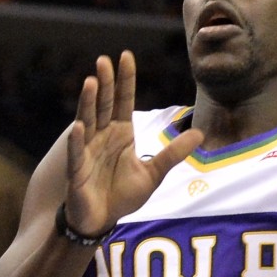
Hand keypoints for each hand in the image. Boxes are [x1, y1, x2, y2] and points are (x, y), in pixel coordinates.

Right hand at [64, 50, 202, 236]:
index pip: (123, 100)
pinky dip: (77, 140)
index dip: (125, 80)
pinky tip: (79, 126)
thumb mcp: (154, 173)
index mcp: (121, 133)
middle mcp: (102, 136)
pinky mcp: (76, 170)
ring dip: (88, 102)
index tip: (126, 56)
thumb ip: (173, 153)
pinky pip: (76, 153)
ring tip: (90, 82)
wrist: (102, 220)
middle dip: (104, 83)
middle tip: (104, 60)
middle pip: (104, 104)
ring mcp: (87, 151)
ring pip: (88, 121)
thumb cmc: (123, 195)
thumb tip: (200, 133)